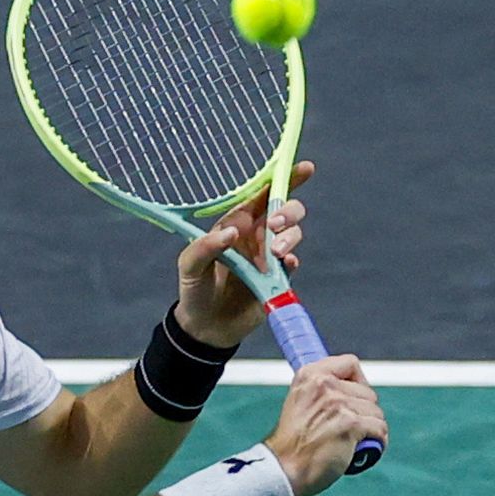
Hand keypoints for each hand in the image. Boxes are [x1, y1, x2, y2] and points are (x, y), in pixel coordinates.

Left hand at [173, 160, 313, 348]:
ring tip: (275, 253)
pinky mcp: (278, 278)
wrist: (206, 327)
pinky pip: (293, 262)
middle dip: (287, 211)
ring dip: (290, 237)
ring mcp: (269, 257)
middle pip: (286, 210)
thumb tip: (232, 234)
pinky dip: (292, 260)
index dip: (285, 179)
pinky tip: (284, 265)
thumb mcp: (189, 265)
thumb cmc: (195, 289)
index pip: (262, 195)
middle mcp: (256, 236)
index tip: (305, 168)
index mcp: (236, 223)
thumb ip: (205, 247)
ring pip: (294, 234)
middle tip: (273, 226)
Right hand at [263, 354, 387, 495]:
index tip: (351, 400)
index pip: (350, 363)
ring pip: (376, 412)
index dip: (357, 382)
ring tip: (352, 442)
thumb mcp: (300, 402)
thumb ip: (322, 390)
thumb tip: (354, 388)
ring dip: (370, 429)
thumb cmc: (293, 443)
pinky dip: (376, 442)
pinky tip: (361, 451)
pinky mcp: (350, 424)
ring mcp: (338, 403)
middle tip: (346, 430)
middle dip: (363, 412)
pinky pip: (379, 429)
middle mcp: (324, 384)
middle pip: (368, 391)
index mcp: (310, 375)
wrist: (282, 470)